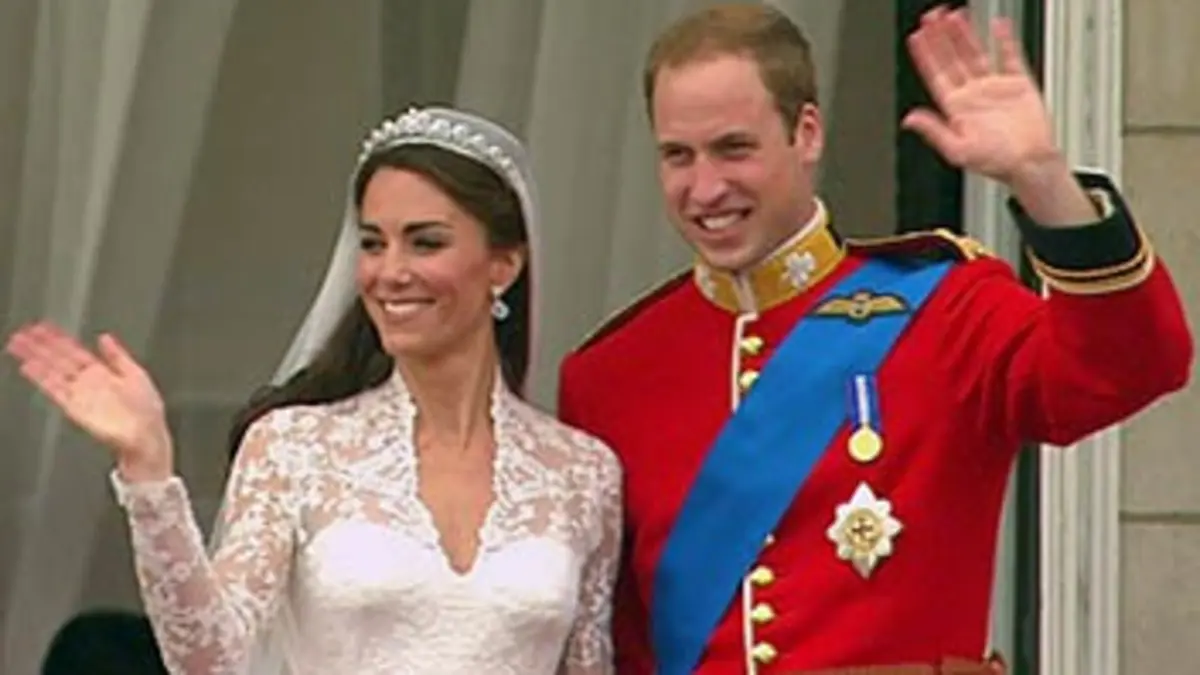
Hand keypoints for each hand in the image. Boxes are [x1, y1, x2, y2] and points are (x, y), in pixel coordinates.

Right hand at [5, 322, 173, 480]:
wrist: (147, 435)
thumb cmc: (146, 410)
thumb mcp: (135, 374)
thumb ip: (117, 355)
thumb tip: (105, 337)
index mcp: (102, 372)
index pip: (74, 351)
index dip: (59, 339)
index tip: (43, 327)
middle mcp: (87, 382)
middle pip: (59, 359)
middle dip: (40, 346)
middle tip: (22, 333)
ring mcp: (80, 394)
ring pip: (52, 371)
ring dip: (35, 358)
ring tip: (19, 345)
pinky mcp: (75, 408)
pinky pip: (56, 390)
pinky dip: (42, 378)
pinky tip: (29, 368)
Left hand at [902, 6, 1059, 183]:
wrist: (1030, 164)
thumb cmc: (996, 163)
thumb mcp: (958, 151)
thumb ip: (934, 132)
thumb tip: (909, 120)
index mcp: (956, 108)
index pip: (936, 76)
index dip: (925, 56)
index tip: (916, 38)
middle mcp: (972, 94)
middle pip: (952, 59)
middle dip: (940, 38)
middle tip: (931, 17)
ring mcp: (994, 87)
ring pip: (976, 53)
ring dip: (965, 35)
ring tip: (954, 16)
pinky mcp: (1018, 84)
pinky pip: (1009, 56)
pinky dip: (1005, 40)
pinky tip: (997, 25)